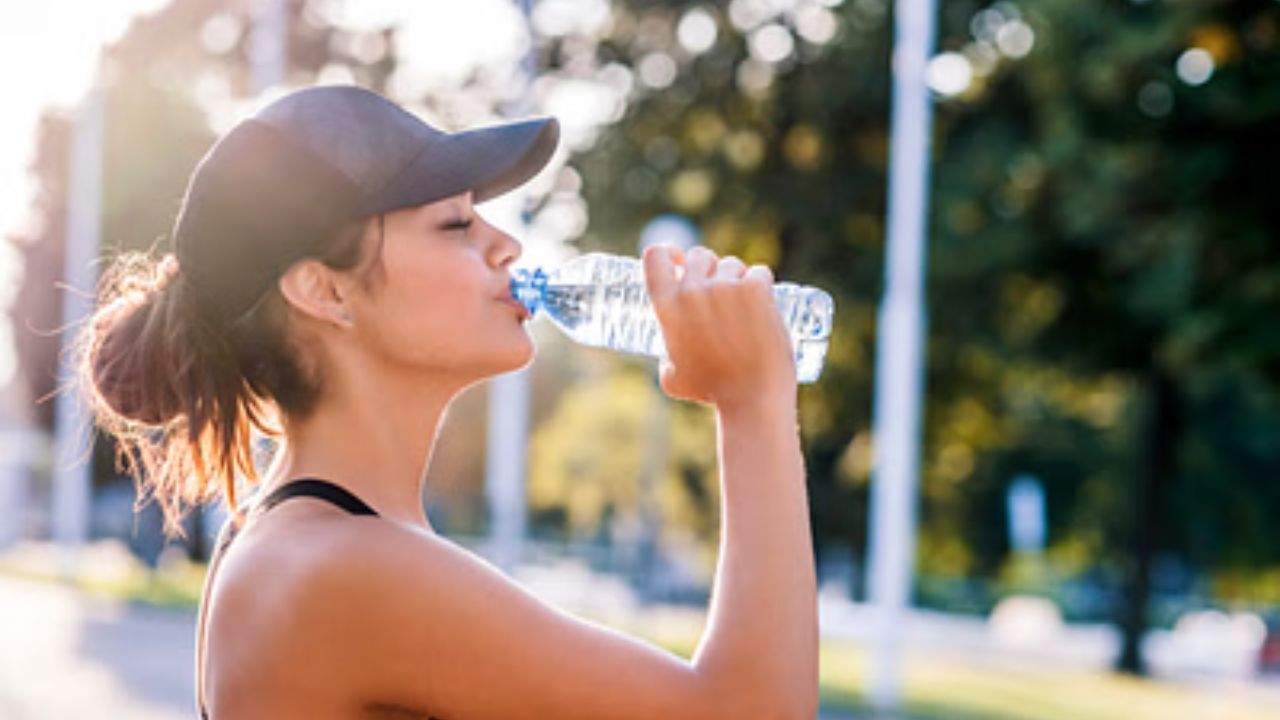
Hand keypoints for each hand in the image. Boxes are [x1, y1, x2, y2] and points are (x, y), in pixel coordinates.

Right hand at [642, 244, 796, 412]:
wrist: (752, 397)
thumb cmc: (712, 391)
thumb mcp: (673, 378)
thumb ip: (666, 358)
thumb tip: (669, 356)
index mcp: (666, 306)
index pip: (655, 256)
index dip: (668, 253)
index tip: (678, 261)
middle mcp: (692, 290)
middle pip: (698, 255)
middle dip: (709, 268)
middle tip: (720, 291)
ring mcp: (725, 287)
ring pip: (731, 264)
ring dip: (737, 278)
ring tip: (744, 306)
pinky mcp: (755, 289)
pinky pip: (759, 272)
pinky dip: (762, 283)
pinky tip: (764, 301)